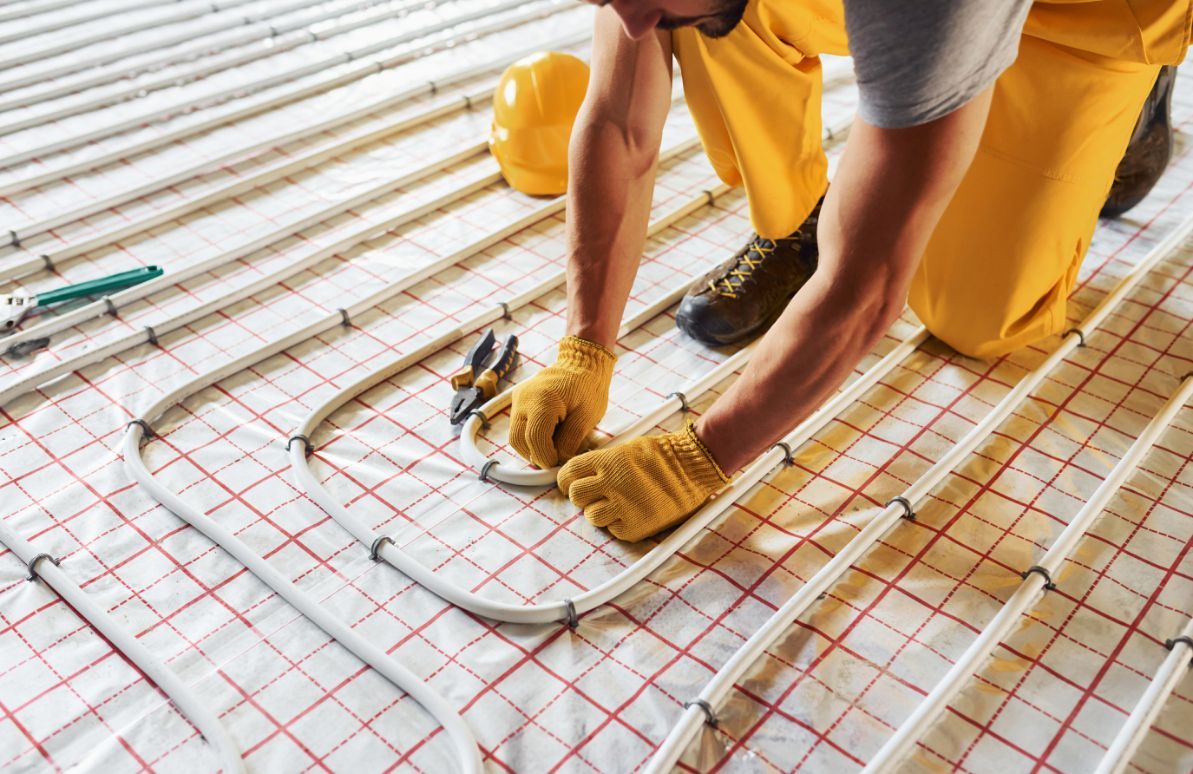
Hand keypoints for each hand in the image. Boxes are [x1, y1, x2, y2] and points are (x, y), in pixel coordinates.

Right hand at [509, 336, 616, 467]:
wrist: (583, 362)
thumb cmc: (589, 387)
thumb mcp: (587, 417)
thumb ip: (570, 441)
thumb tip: (559, 462)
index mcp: (543, 400)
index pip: (534, 440)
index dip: (546, 457)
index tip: (558, 464)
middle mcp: (524, 398)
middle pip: (518, 440)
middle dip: (535, 455)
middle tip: (555, 460)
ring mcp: (518, 398)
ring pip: (514, 435)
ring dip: (530, 447)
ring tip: (552, 448)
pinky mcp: (518, 399)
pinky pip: (517, 425)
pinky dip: (529, 436)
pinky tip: (547, 435)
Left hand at [557, 423, 729, 541]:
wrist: (693, 469)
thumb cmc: (663, 456)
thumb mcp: (626, 449)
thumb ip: (603, 462)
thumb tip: (583, 473)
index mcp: (607, 462)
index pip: (568, 473)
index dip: (566, 480)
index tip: (569, 483)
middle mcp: (611, 484)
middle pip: (576, 496)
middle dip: (582, 496)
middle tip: (595, 495)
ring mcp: (622, 507)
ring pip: (591, 516)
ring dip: (599, 512)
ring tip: (616, 505)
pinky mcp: (635, 527)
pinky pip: (613, 530)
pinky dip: (619, 524)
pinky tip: (632, 513)